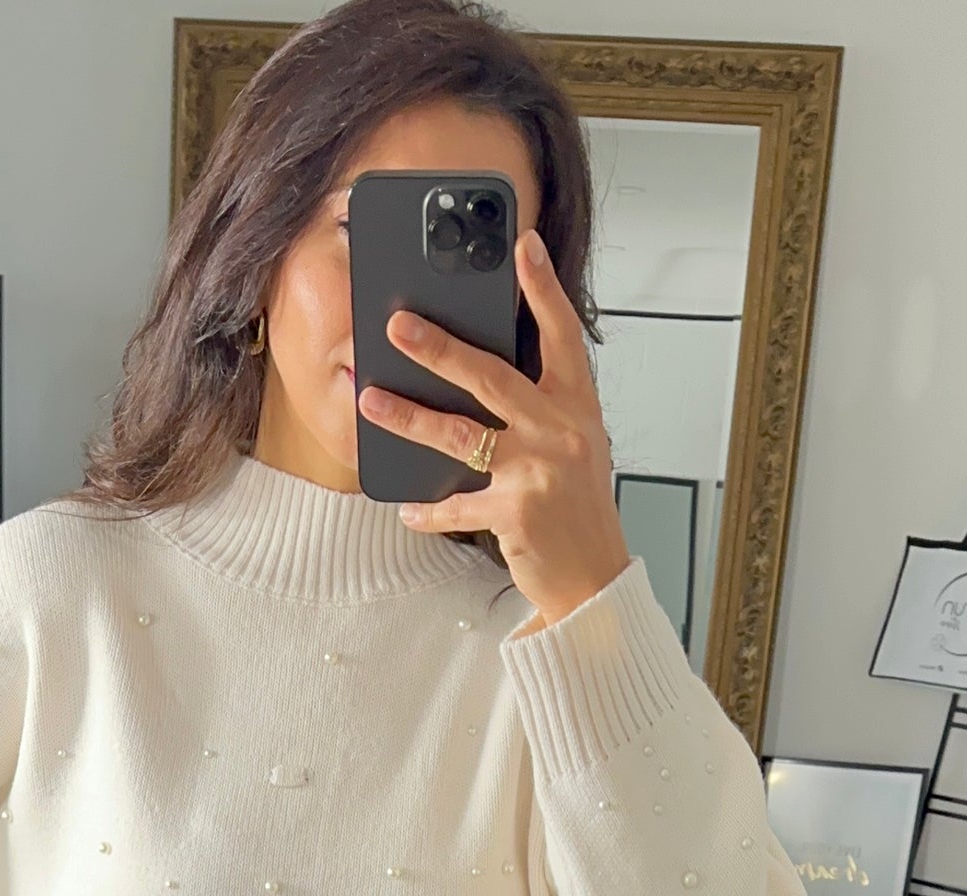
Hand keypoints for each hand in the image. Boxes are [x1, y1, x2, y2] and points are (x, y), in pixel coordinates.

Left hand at [355, 228, 630, 626]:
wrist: (596, 578)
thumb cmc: (578, 508)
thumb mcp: (574, 445)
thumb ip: (539, 408)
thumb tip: (479, 375)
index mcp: (577, 407)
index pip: (561, 336)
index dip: (543, 289)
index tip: (522, 247)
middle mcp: (559, 432)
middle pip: (491, 377)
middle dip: (439, 348)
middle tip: (398, 325)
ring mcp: (537, 472)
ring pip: (460, 435)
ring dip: (408, 417)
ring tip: (370, 400)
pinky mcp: (515, 513)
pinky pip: (457, 506)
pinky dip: (428, 510)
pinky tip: (405, 507)